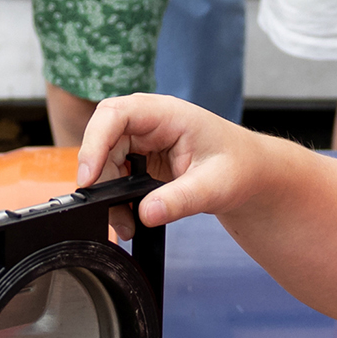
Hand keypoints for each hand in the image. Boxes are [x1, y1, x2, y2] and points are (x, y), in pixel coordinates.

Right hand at [72, 92, 273, 229]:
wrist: (248, 173)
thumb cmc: (238, 167)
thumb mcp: (214, 186)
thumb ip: (181, 200)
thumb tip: (146, 213)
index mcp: (167, 113)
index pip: (116, 114)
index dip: (95, 142)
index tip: (88, 177)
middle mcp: (149, 121)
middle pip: (102, 139)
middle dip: (99, 176)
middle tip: (109, 211)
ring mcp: (142, 138)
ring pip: (104, 160)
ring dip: (106, 192)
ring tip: (126, 223)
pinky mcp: (139, 157)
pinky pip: (113, 173)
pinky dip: (115, 197)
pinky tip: (129, 216)